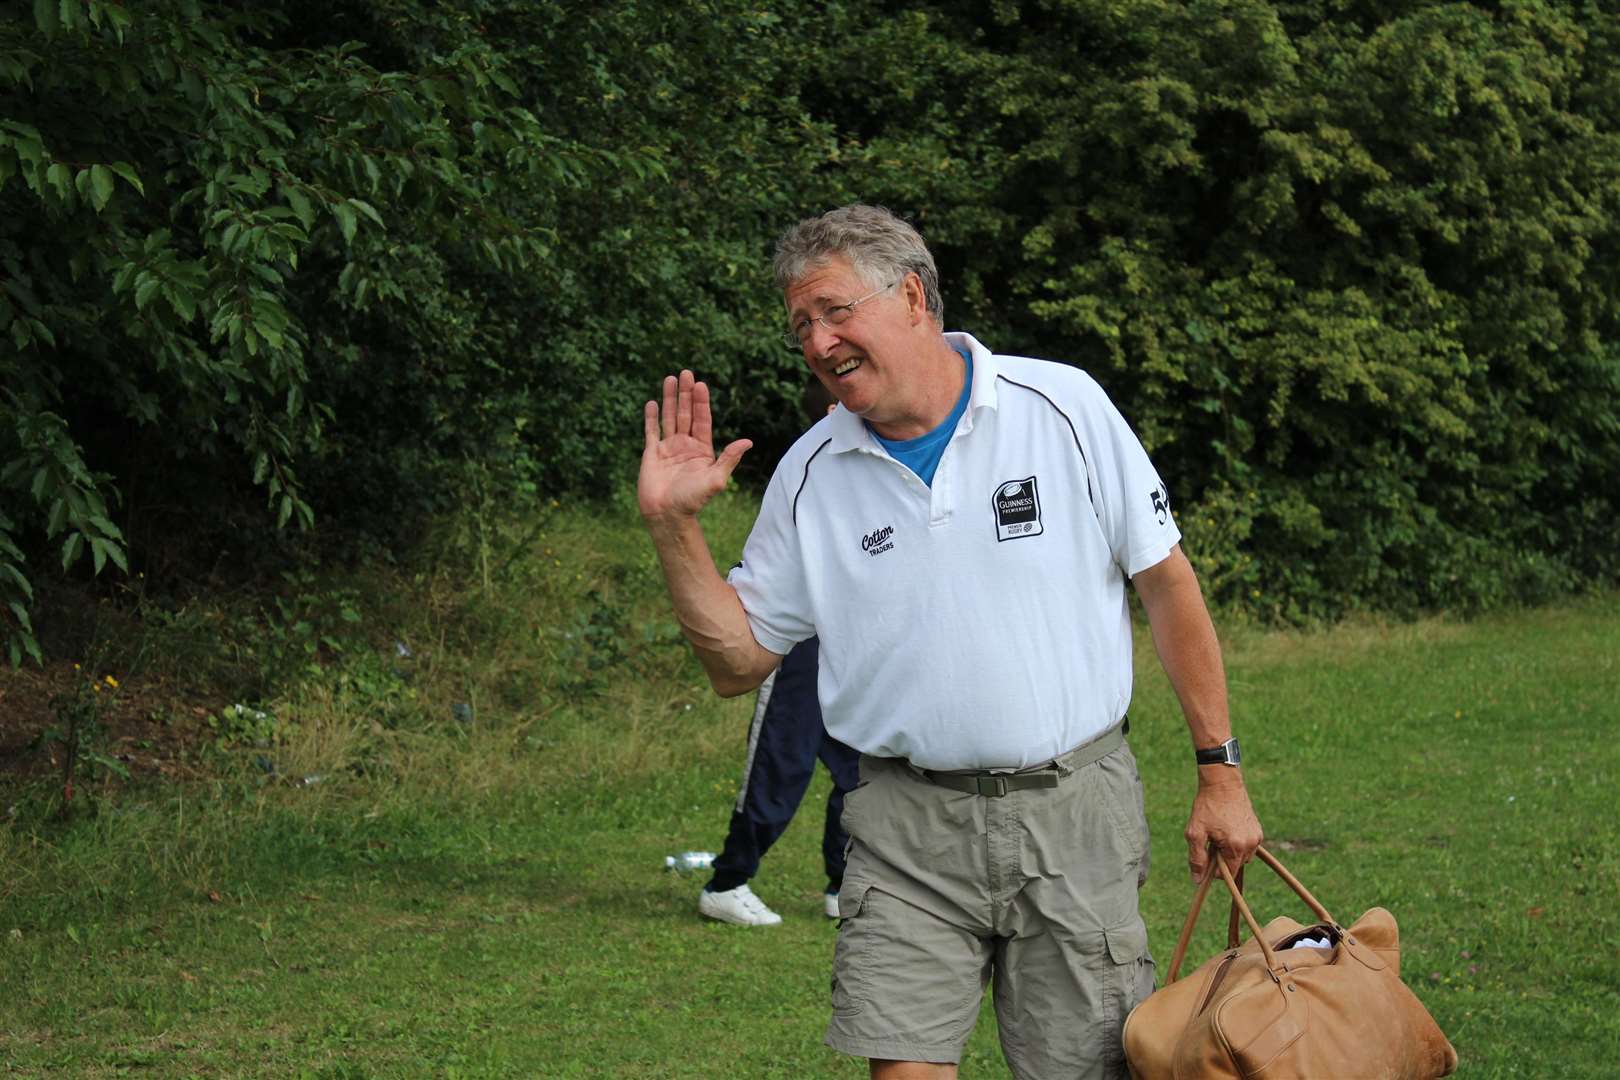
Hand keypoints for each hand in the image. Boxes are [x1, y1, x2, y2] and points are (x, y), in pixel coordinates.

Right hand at [638, 370, 752, 521]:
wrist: (667, 514)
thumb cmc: (693, 500)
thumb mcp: (716, 479)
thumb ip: (729, 459)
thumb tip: (748, 441)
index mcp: (702, 449)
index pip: (702, 420)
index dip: (701, 402)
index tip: (700, 384)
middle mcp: (685, 445)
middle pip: (686, 413)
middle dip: (686, 394)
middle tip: (686, 373)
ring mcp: (668, 448)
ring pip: (668, 417)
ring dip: (668, 399)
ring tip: (670, 379)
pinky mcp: (652, 453)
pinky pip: (651, 431)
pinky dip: (651, 417)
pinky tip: (652, 402)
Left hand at [1185, 773, 1262, 883]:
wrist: (1222, 784)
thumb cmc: (1207, 807)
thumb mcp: (1195, 833)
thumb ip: (1196, 858)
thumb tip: (1197, 881)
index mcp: (1236, 847)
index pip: (1226, 874)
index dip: (1212, 868)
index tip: (1205, 853)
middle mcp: (1250, 844)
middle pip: (1234, 866)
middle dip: (1221, 859)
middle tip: (1210, 840)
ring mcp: (1257, 838)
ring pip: (1242, 858)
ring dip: (1230, 852)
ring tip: (1219, 834)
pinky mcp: (1258, 831)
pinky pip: (1248, 847)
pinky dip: (1237, 844)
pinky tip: (1227, 830)